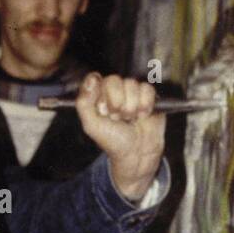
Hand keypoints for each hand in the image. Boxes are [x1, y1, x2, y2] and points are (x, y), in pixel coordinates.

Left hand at [76, 74, 164, 202]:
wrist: (136, 154)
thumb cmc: (113, 141)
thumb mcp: (91, 125)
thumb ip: (84, 103)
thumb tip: (93, 78)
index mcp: (98, 95)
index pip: (96, 80)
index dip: (101, 96)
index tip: (103, 111)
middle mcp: (115, 90)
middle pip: (114, 80)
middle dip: (116, 103)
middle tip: (118, 118)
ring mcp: (132, 91)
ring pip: (131, 84)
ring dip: (131, 107)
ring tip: (130, 119)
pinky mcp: (149, 95)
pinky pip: (147, 89)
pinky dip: (145, 105)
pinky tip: (142, 116)